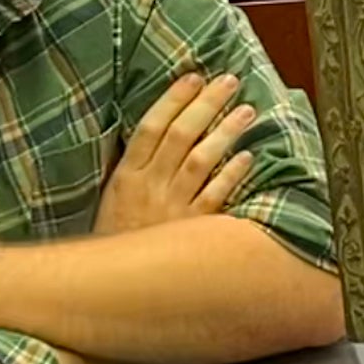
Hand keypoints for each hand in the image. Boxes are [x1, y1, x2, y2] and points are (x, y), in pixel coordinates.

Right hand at [94, 73, 255, 235]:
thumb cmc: (117, 238)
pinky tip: (249, 157)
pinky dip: (232, 175)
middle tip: (229, 81)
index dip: (173, 99)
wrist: (116, 287)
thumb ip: (136, 166)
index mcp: (126, 176)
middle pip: (180, 135)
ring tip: (247, 111)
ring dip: (225, 132)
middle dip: (206, 104)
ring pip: (201, 160)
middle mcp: (149, 186)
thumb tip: (159, 129)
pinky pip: (215, 197)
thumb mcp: (114, 198)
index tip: (193, 76)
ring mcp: (172, 208)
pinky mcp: (193, 230)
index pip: (151, 127)